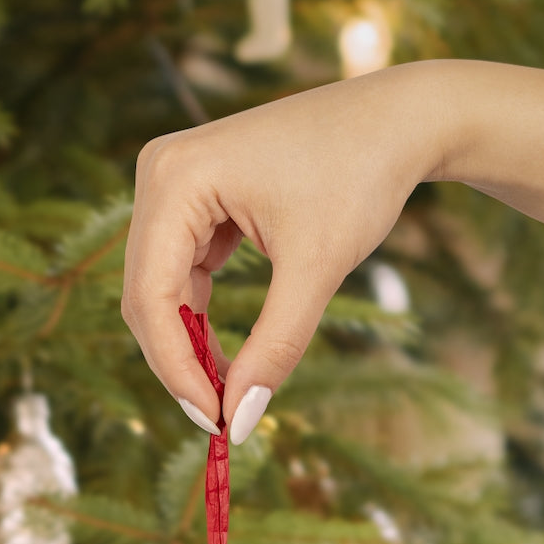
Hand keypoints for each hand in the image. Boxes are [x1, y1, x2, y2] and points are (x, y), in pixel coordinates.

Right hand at [121, 64, 450, 442]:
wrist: (396, 121)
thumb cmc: (360, 177)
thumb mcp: (316, 269)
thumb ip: (274, 348)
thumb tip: (239, 421)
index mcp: (175, 178)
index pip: (152, 296)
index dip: (176, 369)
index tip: (215, 422)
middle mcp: (159, 174)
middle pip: (146, 296)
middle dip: (180, 362)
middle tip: (221, 418)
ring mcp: (173, 184)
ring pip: (160, 290)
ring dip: (190, 345)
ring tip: (229, 392)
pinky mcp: (194, 198)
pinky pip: (182, 273)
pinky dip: (201, 318)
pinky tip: (228, 355)